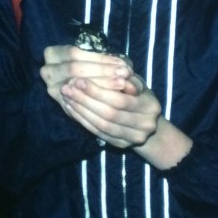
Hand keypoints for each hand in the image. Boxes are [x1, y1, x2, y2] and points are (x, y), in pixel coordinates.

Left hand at [41, 45, 160, 147]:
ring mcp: (133, 138)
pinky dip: (83, 121)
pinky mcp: (121, 145)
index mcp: (150, 106)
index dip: (98, 91)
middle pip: (110, 114)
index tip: (79, 80)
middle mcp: (145, 125)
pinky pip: (99, 134)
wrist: (147, 121)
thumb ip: (126, 79)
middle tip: (67, 88)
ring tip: (66, 98)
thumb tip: (111, 72)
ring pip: (102, 126)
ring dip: (81, 111)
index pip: (120, 100)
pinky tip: (72, 110)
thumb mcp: (136, 83)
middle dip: (86, 101)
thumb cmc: (138, 95)